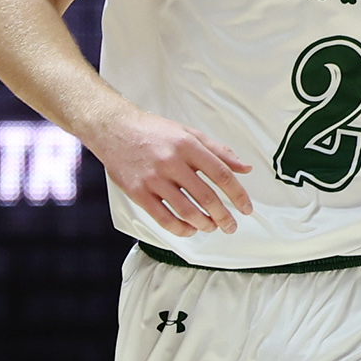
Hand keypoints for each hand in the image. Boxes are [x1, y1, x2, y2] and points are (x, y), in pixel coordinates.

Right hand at [91, 107, 254, 236]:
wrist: (114, 130)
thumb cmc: (153, 131)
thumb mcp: (188, 133)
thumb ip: (218, 151)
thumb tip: (245, 168)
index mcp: (188, 145)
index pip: (221, 174)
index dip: (238, 195)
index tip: (246, 208)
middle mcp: (172, 162)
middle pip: (206, 197)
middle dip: (224, 216)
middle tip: (231, 226)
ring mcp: (154, 179)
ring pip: (186, 211)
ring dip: (204, 224)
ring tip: (211, 227)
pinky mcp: (139, 193)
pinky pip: (163, 218)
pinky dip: (180, 229)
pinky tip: (189, 230)